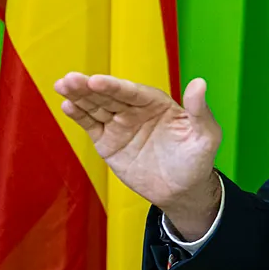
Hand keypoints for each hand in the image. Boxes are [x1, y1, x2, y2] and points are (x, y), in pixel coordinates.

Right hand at [54, 73, 222, 239]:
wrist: (182, 190)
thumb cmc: (197, 159)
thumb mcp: (206, 135)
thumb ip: (200, 110)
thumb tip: (200, 83)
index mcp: (157, 103)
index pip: (132, 92)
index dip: (114, 86)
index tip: (96, 80)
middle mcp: (136, 109)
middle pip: (109, 95)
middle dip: (89, 87)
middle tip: (70, 79)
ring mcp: (120, 124)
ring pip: (97, 106)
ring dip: (79, 96)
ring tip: (62, 85)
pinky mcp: (108, 141)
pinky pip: (92, 125)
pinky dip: (79, 116)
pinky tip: (67, 105)